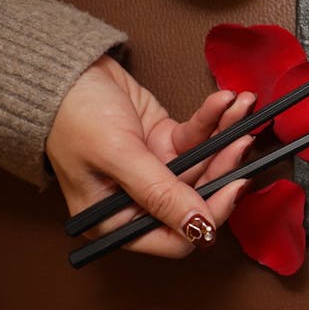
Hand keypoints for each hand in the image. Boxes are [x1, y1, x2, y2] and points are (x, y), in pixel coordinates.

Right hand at [46, 55, 255, 257]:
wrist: (65, 72)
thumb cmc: (73, 117)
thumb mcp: (117, 156)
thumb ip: (161, 194)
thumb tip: (202, 230)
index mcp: (118, 221)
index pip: (176, 238)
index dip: (210, 217)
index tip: (236, 186)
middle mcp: (140, 202)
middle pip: (199, 198)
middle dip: (224, 167)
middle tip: (243, 140)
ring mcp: (157, 171)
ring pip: (206, 163)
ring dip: (226, 136)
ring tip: (243, 109)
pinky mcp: (167, 142)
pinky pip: (199, 136)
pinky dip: (214, 118)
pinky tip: (227, 101)